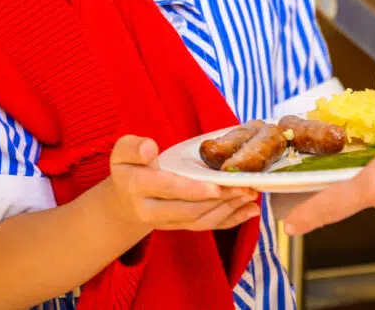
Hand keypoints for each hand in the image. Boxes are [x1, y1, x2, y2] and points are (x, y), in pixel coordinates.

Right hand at [106, 135, 259, 234]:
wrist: (123, 200)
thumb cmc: (130, 166)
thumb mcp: (123, 150)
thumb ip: (133, 147)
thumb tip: (150, 149)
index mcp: (137, 187)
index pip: (167, 189)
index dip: (192, 190)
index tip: (215, 187)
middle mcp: (150, 211)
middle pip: (188, 210)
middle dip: (218, 201)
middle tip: (244, 188)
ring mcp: (166, 222)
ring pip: (199, 221)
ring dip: (228, 210)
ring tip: (251, 195)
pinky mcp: (180, 227)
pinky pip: (205, 226)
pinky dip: (230, 220)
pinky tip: (250, 211)